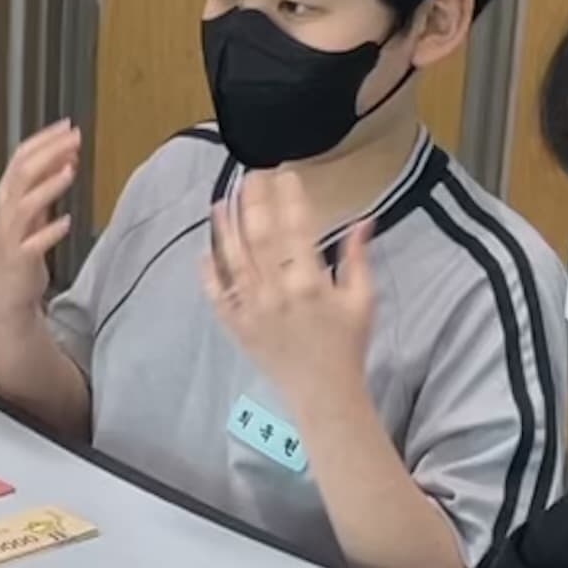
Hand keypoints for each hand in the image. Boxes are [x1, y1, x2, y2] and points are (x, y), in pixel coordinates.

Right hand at [0, 121, 82, 311]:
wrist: (6, 297)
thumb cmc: (19, 254)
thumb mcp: (30, 215)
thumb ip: (43, 188)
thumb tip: (63, 159)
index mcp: (6, 198)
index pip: (21, 158)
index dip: (43, 140)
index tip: (66, 126)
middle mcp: (4, 213)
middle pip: (22, 173)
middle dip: (49, 152)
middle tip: (74, 138)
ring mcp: (10, 236)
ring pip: (25, 204)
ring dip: (48, 186)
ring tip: (70, 170)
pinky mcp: (20, 259)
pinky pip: (34, 243)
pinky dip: (50, 231)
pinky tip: (67, 222)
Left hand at [203, 170, 374, 405]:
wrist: (323, 394)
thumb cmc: (347, 345)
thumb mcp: (362, 300)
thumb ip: (358, 258)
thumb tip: (362, 219)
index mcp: (311, 283)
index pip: (296, 228)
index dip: (289, 197)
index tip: (285, 173)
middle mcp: (276, 292)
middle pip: (259, 236)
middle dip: (253, 201)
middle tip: (250, 175)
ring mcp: (252, 310)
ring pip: (233, 259)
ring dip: (225, 227)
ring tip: (221, 201)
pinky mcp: (237, 326)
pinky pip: (217, 295)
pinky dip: (208, 272)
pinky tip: (205, 249)